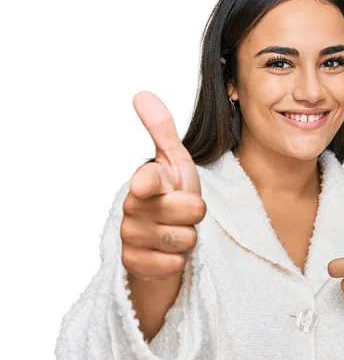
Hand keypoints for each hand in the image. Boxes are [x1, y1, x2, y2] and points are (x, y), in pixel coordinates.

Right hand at [120, 91, 205, 280]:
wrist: (163, 238)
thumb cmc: (172, 196)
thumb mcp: (174, 162)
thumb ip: (162, 131)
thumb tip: (142, 94)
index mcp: (144, 181)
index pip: (147, 180)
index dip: (148, 184)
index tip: (145, 187)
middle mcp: (132, 208)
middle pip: (190, 211)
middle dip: (197, 213)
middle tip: (184, 212)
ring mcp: (131, 237)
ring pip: (185, 239)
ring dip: (189, 238)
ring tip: (176, 231)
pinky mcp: (134, 264)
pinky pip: (173, 264)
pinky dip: (178, 260)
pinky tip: (167, 253)